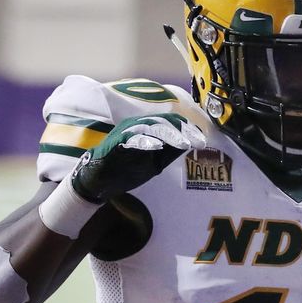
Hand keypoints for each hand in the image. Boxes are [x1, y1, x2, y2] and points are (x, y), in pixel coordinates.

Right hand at [71, 113, 205, 202]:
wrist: (99, 181)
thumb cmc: (126, 169)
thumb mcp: (155, 163)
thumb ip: (169, 153)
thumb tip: (190, 143)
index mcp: (148, 128)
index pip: (172, 122)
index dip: (188, 130)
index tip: (202, 141)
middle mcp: (138, 126)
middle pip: (164, 121)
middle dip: (183, 131)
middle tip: (197, 142)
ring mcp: (126, 132)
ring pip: (151, 126)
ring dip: (169, 134)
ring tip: (183, 143)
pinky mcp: (116, 142)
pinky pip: (132, 138)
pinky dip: (145, 141)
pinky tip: (157, 146)